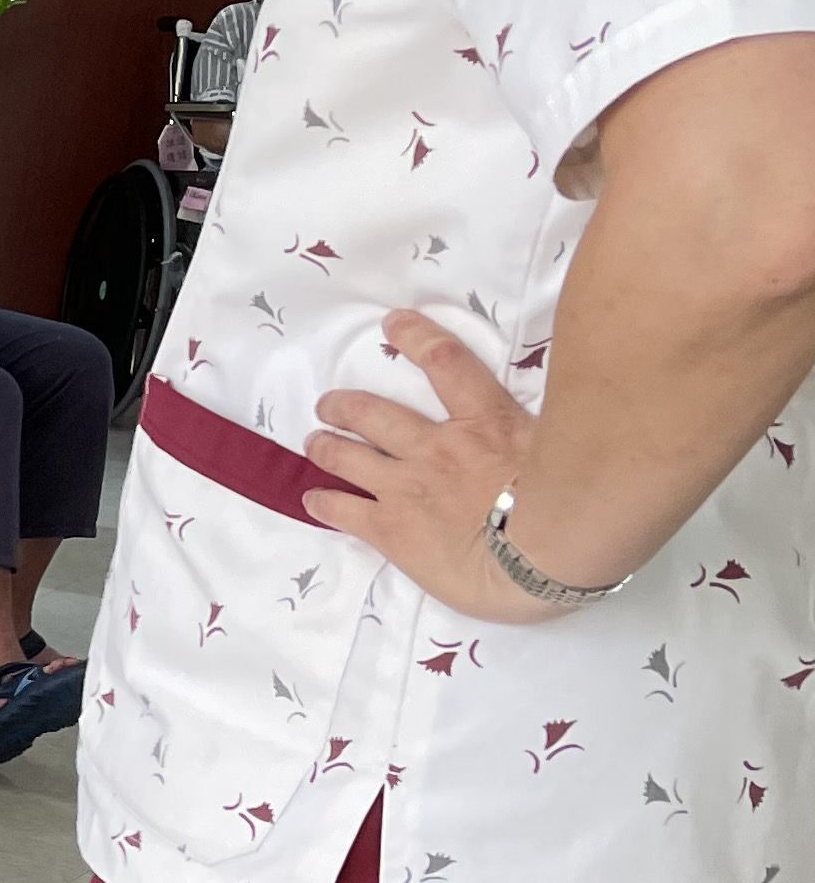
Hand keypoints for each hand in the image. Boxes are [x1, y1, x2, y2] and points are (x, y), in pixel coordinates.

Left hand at [306, 309, 553, 618]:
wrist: (540, 560)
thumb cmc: (569, 505)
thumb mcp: (564, 447)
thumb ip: (547, 427)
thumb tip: (570, 406)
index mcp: (483, 422)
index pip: (444, 362)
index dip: (416, 337)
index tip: (394, 322)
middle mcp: (435, 448)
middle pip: (376, 414)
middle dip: (346, 406)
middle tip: (328, 404)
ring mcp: (406, 487)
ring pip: (349, 457)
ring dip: (327, 446)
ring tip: (314, 441)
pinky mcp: (390, 529)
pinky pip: (344, 510)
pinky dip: (323, 502)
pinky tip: (312, 499)